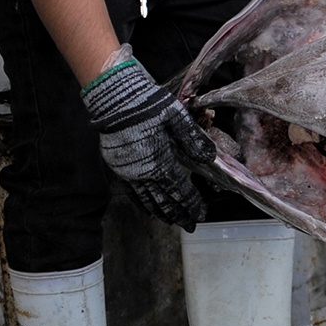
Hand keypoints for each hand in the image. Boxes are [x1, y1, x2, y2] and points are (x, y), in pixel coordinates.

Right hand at [81, 55, 211, 230]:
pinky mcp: (117, 166)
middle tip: (189, 225)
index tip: (200, 215)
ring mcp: (128, 171)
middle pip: (164, 200)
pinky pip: (131, 191)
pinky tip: (146, 208)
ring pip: (147, 199)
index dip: (191, 205)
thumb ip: (193, 139)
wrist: (115, 99)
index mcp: (160, 162)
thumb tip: (209, 158)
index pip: (180, 191)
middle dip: (178, 214)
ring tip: (170, 221)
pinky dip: (141, 202)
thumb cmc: (148, 105)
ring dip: (161, 211)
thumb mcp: (177, 117)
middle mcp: (143, 173)